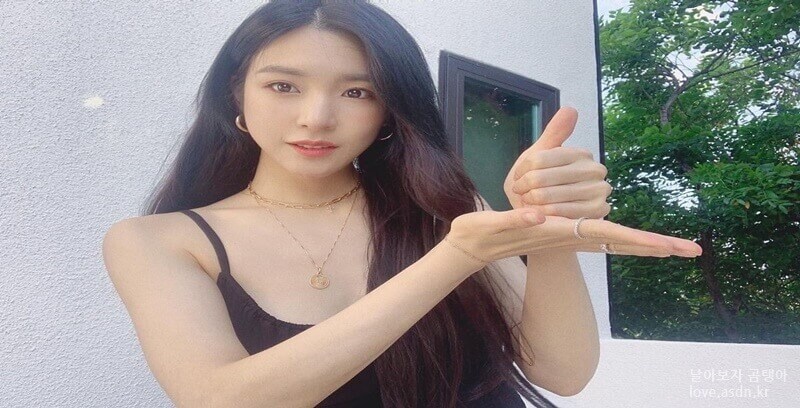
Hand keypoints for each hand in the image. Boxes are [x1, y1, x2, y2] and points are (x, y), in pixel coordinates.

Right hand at [445, 207, 702, 266]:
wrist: (470, 247)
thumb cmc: (478, 235)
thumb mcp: (492, 224)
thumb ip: (515, 220)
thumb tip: (540, 218)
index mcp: (557, 232)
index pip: (606, 235)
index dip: (638, 239)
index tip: (669, 247)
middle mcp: (567, 237)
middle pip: (619, 241)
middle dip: (655, 246)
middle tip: (693, 251)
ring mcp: (566, 237)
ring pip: (612, 240)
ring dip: (644, 242)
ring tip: (676, 246)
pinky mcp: (561, 234)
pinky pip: (600, 236)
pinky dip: (623, 237)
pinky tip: (634, 239)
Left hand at [503, 107, 611, 218]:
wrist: (550, 217)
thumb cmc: (544, 185)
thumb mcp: (542, 156)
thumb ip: (554, 134)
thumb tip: (571, 108)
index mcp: (581, 154)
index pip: (538, 159)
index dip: (522, 171)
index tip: (517, 179)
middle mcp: (595, 169)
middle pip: (540, 178)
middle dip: (524, 188)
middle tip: (522, 194)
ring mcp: (599, 191)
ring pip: (546, 196)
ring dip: (530, 202)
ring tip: (530, 203)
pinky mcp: (597, 213)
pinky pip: (557, 213)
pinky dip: (542, 215)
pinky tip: (539, 214)